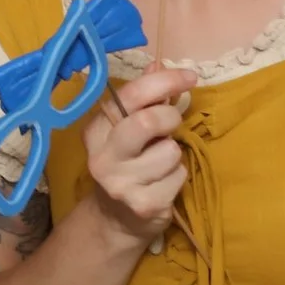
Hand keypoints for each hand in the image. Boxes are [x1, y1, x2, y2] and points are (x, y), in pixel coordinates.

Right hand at [81, 65, 196, 245]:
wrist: (116, 220)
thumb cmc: (126, 165)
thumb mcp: (125, 130)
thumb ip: (141, 99)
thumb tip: (158, 63)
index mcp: (95, 130)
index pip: (131, 95)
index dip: (164, 81)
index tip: (189, 76)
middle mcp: (102, 156)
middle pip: (148, 121)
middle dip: (170, 118)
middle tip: (172, 124)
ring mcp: (121, 183)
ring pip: (170, 151)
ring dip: (174, 154)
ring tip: (160, 163)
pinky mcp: (144, 204)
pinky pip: (179, 177)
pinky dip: (178, 176)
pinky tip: (163, 183)